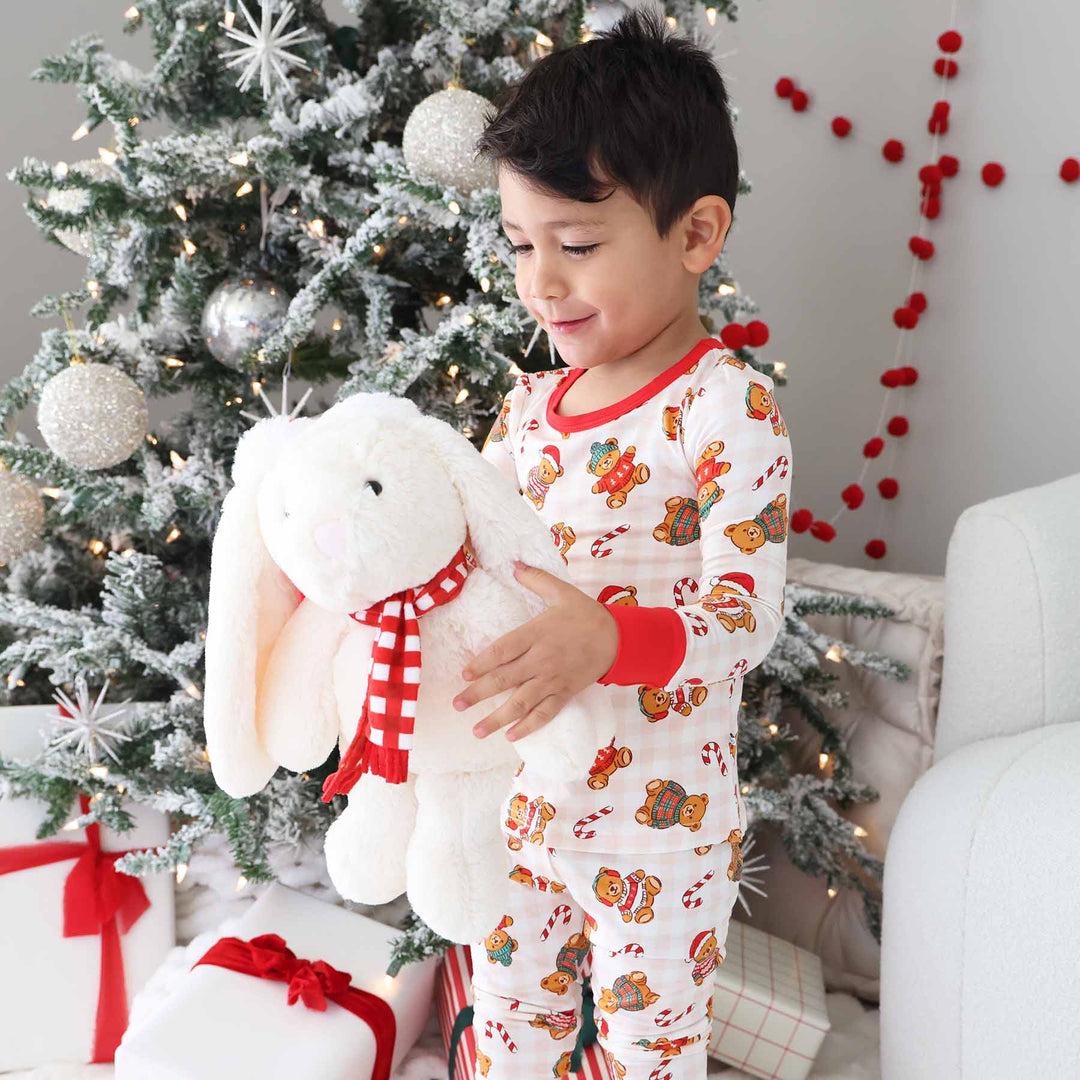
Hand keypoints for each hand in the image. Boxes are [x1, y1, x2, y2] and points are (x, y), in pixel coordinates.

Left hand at [452, 561, 618, 742]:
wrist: (617, 637)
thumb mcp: (562, 591)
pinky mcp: (565, 692)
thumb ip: (536, 578)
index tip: (464, 674)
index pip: (502, 650)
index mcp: (536, 633)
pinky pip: (545, 713)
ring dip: (497, 718)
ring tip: (477, 731)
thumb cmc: (586, 614)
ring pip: (521, 702)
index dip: (482, 663)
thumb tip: (514, 564)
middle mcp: (541, 658)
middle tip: (457, 705)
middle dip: (478, 694)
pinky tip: (511, 737)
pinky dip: (529, 726)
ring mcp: (553, 678)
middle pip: (504, 679)